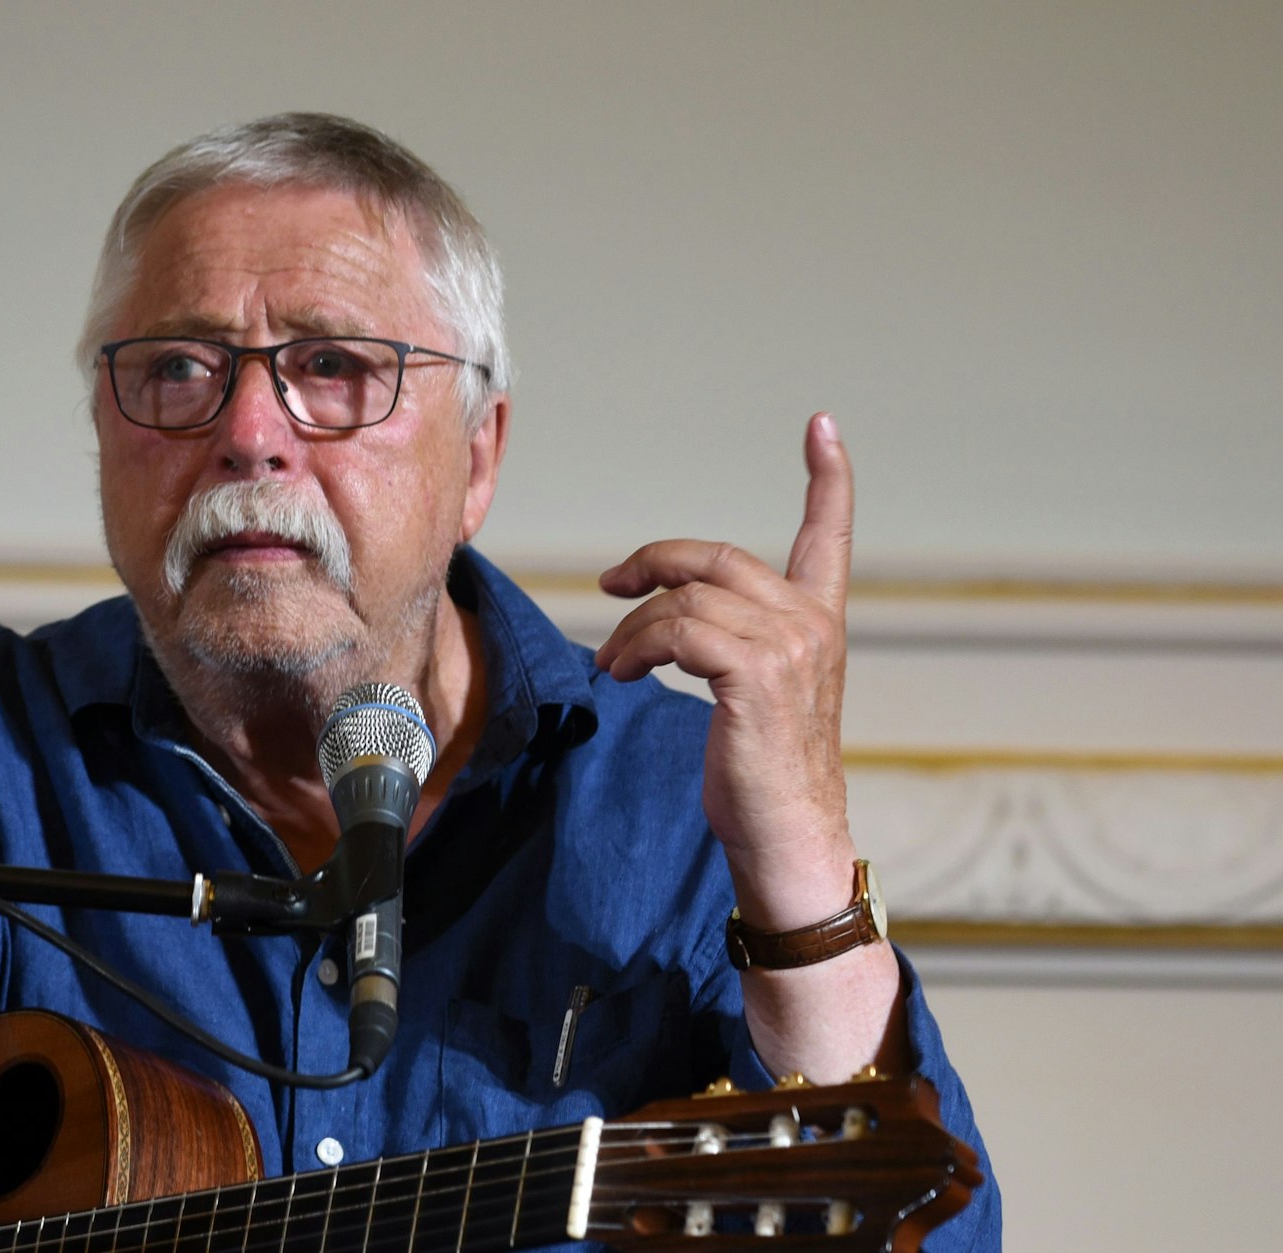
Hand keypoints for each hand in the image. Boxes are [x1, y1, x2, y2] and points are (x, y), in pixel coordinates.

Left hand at [593, 413, 853, 927]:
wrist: (789, 842)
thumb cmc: (763, 779)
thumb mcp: (757, 698)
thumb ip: (734, 646)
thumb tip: (667, 623)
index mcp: (820, 623)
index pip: (830, 536)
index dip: (829, 479)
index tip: (821, 428)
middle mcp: (812, 624)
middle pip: (718, 557)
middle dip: (654, 563)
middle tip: (612, 585)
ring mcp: (790, 646)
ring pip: (687, 597)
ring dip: (634, 626)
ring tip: (614, 663)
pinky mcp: (757, 673)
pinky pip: (677, 630)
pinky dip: (637, 646)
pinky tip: (621, 674)